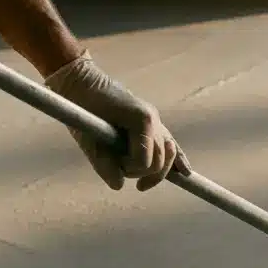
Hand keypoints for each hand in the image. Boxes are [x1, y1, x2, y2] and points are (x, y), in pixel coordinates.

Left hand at [44, 53, 190, 190]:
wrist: (82, 82)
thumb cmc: (82, 108)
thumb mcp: (88, 139)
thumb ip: (103, 164)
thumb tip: (118, 186)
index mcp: (142, 121)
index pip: (145, 160)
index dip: (130, 169)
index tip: (112, 164)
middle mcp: (154, 120)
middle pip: (160, 159)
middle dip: (142, 171)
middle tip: (120, 169)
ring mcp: (156, 120)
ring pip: (168, 153)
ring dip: (156, 169)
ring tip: (142, 183)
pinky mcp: (152, 122)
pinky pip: (169, 143)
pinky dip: (176, 158)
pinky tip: (185, 172)